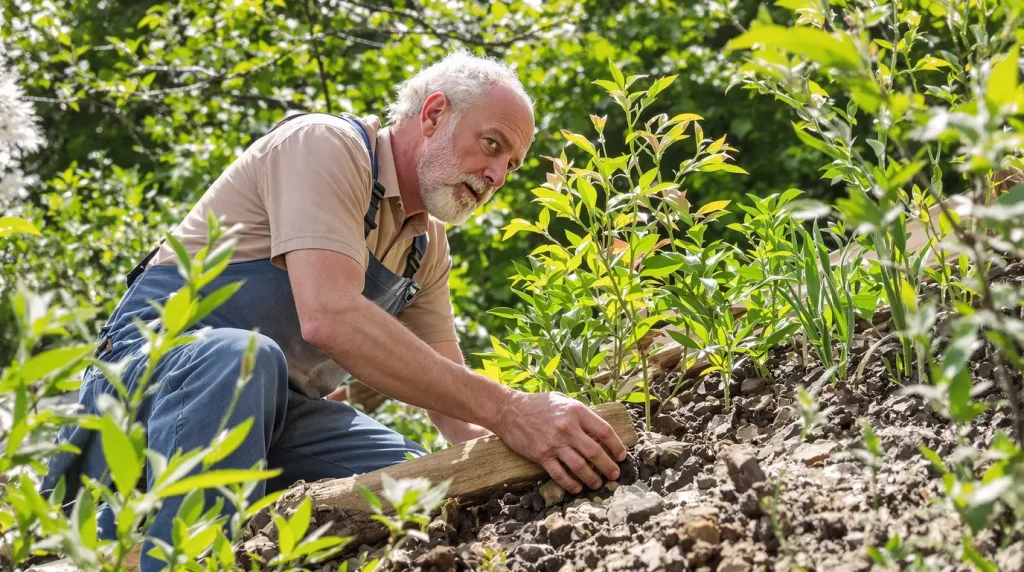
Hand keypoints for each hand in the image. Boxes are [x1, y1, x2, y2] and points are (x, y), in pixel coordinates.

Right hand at [493, 391, 627, 493]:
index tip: (621, 455)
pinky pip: (560, 474)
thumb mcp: (563, 401)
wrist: (509, 410)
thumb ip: (581, 414)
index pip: (604, 431)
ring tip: (599, 483)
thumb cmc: (538, 404)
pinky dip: (571, 484)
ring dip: (593, 478)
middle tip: (615, 474)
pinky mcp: (541, 456)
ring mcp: (554, 443)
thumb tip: (599, 431)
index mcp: (576, 412)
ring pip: (580, 466)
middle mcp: (567, 428)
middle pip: (595, 452)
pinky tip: (578, 487)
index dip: (616, 445)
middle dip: (608, 466)